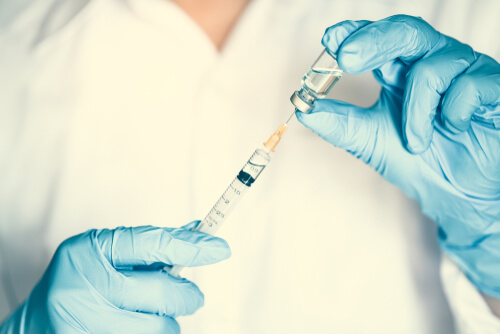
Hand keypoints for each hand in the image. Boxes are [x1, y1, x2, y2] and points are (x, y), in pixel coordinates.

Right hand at [0, 222, 230, 332]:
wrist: (38, 322)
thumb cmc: (81, 279)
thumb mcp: (106, 252)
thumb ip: (149, 246)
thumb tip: (196, 234)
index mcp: (90, 252)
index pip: (152, 244)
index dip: (191, 247)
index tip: (219, 249)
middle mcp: (85, 288)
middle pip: (163, 294)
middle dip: (186, 296)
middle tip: (189, 295)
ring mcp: (86, 324)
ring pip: (160, 328)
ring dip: (168, 322)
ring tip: (152, 314)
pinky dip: (153, 333)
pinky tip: (137, 325)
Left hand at [297, 15, 499, 297]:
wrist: (457, 196)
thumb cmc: (418, 162)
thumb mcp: (369, 140)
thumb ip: (338, 122)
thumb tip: (302, 107)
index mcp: (402, 71)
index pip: (377, 40)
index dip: (355, 34)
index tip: (331, 39)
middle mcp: (432, 63)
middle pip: (405, 33)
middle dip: (374, 42)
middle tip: (346, 57)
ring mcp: (464, 73)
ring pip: (432, 68)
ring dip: (416, 112)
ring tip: (415, 142)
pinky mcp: (492, 89)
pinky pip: (469, 86)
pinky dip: (452, 114)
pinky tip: (452, 130)